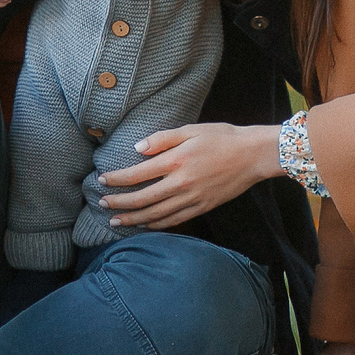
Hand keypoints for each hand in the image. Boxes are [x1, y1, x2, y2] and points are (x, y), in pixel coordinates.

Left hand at [98, 123, 280, 230]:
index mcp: (175, 161)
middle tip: (102, 203)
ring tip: (116, 221)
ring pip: (156, 214)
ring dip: (133, 219)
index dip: (117, 179)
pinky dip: (156, 225)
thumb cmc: (221, 138)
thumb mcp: (190, 130)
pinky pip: (174, 220)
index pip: (137, 174)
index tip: (102, 180)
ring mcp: (192, 198)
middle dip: (119, 202)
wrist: (252, 155)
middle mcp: (181, 183)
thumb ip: (162, 139)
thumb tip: (137, 149)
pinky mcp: (202, 207)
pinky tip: (145, 225)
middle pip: (142, 198)